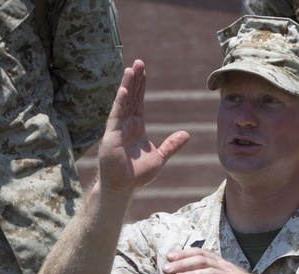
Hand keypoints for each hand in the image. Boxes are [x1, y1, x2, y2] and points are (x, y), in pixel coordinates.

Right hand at [98, 60, 190, 193]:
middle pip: (131, 97)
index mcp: (136, 127)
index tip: (144, 70)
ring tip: (131, 69)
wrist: (124, 186)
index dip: (141, 86)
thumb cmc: (138, 174)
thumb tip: (186, 134)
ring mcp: (117, 128)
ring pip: (123, 102)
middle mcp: (126, 124)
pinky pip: (116, 116)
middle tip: (138, 62)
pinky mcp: (112, 136)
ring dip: (127, 86)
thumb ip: (172, 145)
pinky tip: (123, 90)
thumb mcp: (160, 157)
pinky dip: (120, 103)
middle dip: (135, 80)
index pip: (138, 101)